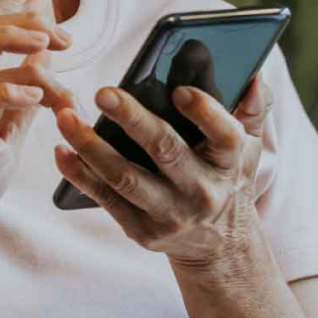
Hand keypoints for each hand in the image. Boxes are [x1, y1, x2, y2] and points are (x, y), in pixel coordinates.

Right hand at [0, 8, 74, 275]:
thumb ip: (22, 104)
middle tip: (62, 38)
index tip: (64, 41)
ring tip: (45, 49)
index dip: (25, 28)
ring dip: (7, 41)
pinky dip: (6, 92)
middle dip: (20, 24)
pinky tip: (36, 100)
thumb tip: (44, 65)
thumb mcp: (5, 140)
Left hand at [54, 73, 273, 267]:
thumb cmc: (227, 177)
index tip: (179, 91)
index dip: (204, 113)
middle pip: (165, 151)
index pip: (224, 135)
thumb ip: (254, 108)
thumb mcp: (249, 146)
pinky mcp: (143, 231)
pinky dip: (80, 175)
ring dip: (92, 147)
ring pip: (126, 178)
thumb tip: (255, 73)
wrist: (218, 244)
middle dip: (133, 120)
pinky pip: (106, 199)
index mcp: (230, 163)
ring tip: (66, 118)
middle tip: (103, 92)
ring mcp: (170, 214)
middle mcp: (201, 191)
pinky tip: (62, 151)